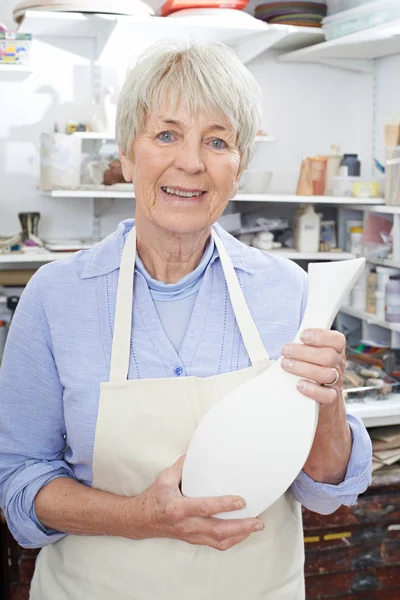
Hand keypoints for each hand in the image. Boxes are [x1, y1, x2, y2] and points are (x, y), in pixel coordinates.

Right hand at [128, 456, 263, 550]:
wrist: (141, 520)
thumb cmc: (154, 497)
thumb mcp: (165, 478)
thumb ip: (182, 466)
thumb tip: (198, 452)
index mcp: (178, 508)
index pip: (204, 508)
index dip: (224, 505)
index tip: (241, 501)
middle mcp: (186, 525)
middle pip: (217, 530)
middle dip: (240, 527)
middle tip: (258, 521)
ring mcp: (190, 535)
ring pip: (219, 541)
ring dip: (240, 535)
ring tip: (256, 526)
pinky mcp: (193, 539)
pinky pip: (215, 544)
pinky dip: (232, 540)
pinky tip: (242, 533)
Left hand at [281, 328, 351, 483]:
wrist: (321, 406)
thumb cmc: (310, 375)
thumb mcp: (311, 358)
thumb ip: (304, 347)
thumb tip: (285, 336)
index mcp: (335, 352)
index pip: (337, 339)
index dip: (321, 336)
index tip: (303, 335)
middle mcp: (338, 366)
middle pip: (329, 356)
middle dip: (304, 352)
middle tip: (285, 351)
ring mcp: (336, 384)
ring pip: (328, 373)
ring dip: (304, 368)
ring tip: (286, 366)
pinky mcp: (331, 400)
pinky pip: (327, 395)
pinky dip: (312, 390)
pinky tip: (299, 386)